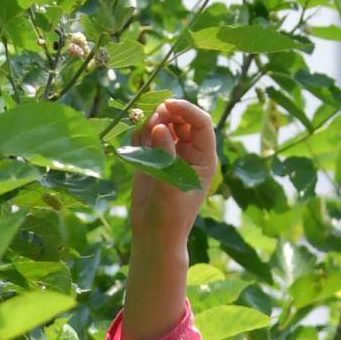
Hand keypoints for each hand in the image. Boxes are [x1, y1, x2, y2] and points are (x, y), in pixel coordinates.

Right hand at [127, 97, 217, 245]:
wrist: (153, 235)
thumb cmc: (170, 216)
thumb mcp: (170, 186)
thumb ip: (166, 156)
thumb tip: (160, 126)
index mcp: (204, 158)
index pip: (201, 123)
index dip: (187, 109)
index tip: (168, 104)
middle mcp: (189, 152)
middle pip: (182, 119)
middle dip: (167, 112)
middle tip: (150, 116)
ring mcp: (171, 153)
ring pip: (164, 123)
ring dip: (151, 121)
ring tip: (141, 135)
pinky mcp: (152, 158)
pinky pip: (147, 135)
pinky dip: (139, 133)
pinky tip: (136, 144)